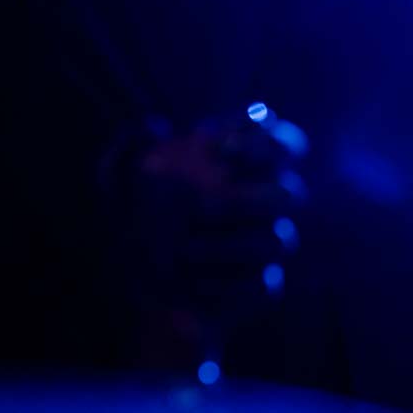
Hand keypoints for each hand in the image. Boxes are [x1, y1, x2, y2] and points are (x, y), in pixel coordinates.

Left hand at [124, 109, 307, 369]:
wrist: (141, 278)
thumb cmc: (141, 213)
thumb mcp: (122, 180)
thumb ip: (132, 149)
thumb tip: (153, 127)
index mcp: (253, 166)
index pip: (286, 146)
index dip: (264, 143)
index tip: (217, 148)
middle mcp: (271, 204)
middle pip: (290, 195)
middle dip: (248, 199)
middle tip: (198, 208)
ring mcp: (270, 246)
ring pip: (276, 243)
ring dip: (229, 245)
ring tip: (183, 249)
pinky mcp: (262, 286)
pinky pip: (261, 286)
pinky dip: (226, 283)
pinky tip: (188, 281)